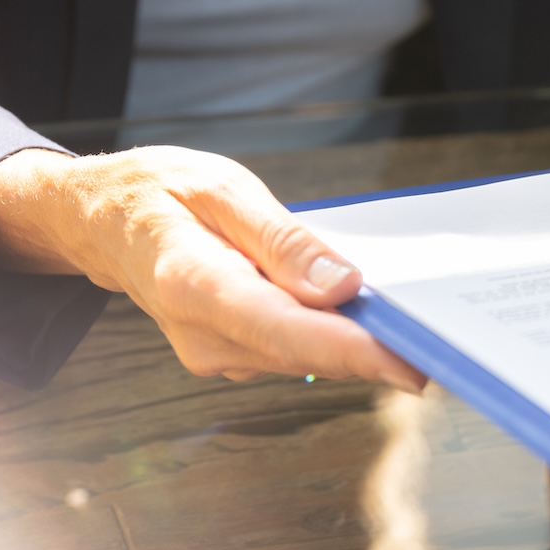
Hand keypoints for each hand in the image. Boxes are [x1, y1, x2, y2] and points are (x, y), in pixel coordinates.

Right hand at [0, 146, 424, 389]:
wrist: (101, 223)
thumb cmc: (157, 192)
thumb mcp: (220, 187)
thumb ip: (282, 239)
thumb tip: (343, 285)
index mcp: (192, 284)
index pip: (285, 330)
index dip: (352, 351)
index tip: (411, 361)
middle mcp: (202, 336)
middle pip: (304, 353)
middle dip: (376, 351)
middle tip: (448, 341)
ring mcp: (214, 355)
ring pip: (304, 358)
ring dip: (359, 344)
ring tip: (416, 322)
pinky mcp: (230, 356)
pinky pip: (293, 350)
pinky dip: (332, 336)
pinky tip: (365, 315)